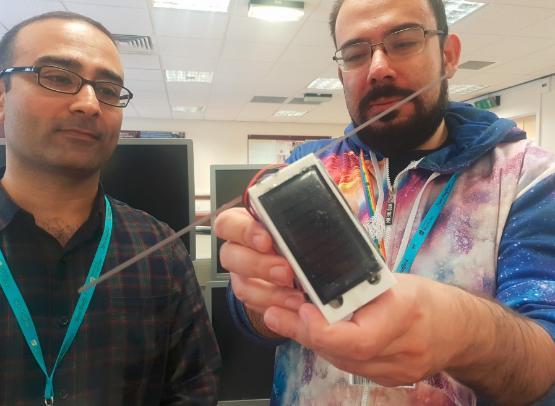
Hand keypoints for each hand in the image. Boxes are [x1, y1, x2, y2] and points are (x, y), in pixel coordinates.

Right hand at [213, 207, 305, 314]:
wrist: (308, 259)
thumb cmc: (298, 235)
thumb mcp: (296, 225)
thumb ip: (293, 226)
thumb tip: (303, 229)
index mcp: (244, 222)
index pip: (228, 223)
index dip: (244, 232)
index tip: (266, 241)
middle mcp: (238, 248)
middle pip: (230, 256)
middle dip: (259, 265)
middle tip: (285, 272)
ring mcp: (242, 274)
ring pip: (242, 285)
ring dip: (269, 293)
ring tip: (295, 296)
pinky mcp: (252, 295)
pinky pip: (255, 305)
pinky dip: (276, 307)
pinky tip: (294, 304)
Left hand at [261, 273, 468, 386]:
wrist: (461, 330)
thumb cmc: (429, 298)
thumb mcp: (396, 281)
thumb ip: (359, 286)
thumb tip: (317, 280)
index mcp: (405, 314)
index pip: (358, 338)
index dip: (322, 329)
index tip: (301, 309)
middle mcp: (401, 349)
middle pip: (342, 352)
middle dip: (303, 332)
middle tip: (274, 312)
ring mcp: (396, 371)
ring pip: (341, 361)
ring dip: (311, 340)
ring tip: (286, 318)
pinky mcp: (391, 380)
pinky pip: (350, 367)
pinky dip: (330, 349)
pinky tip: (315, 333)